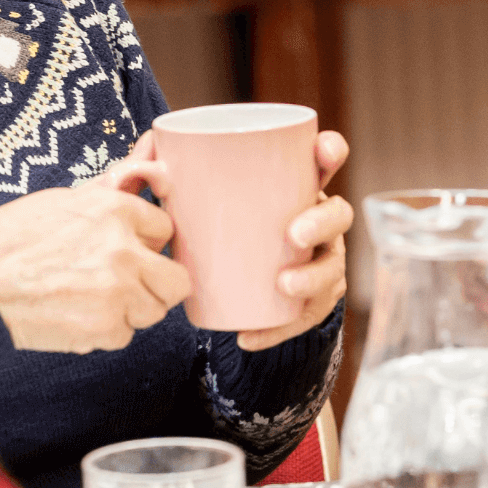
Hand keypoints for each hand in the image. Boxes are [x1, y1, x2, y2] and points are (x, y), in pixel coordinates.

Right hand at [0, 176, 190, 353]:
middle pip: (176, 278)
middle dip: (155, 282)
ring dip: (132, 308)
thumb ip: (113, 186)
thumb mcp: (62, 200)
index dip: (147, 241)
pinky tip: (75, 314)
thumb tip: (151, 149)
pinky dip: (105, 331)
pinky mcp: (104, 329)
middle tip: (125, 281)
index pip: (165, 228)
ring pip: (154, 309)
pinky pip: (125, 335)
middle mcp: (124, 249)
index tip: (130, 248)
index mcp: (115, 209)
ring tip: (93, 298)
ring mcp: (117, 292)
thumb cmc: (8, 240)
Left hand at [120, 127, 353, 351]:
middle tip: (294, 235)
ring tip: (284, 285)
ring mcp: (319, 260)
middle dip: (324, 222)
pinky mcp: (307, 300)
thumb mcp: (197, 196)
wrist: (222, 277)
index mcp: (296, 186)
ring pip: (331, 269)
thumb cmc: (215, 222)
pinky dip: (275, 330)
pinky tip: (249, 336)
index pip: (324, 161)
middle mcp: (317, 221)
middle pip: (338, 215)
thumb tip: (149, 158)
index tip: (324, 151)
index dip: (331, 152)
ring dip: (313, 278)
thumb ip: (171, 174)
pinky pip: (300, 318)